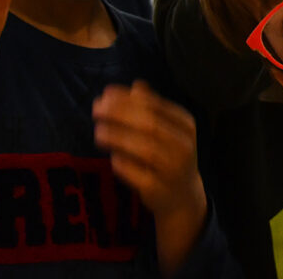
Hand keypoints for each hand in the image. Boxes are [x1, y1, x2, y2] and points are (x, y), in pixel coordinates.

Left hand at [93, 81, 206, 270]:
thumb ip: (152, 108)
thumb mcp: (168, 130)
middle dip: (121, 115)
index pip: (156, 106)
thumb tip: (135, 85)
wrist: (183, 197)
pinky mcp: (159, 190)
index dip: (129, 99)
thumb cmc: (170, 156)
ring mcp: (173, 169)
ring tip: (98, 131)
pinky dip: (125, 164)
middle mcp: (184, 145)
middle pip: (150, 125)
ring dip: (119, 138)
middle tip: (96, 109)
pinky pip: (139, 175)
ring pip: (145, 150)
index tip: (106, 93)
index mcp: (186, 125)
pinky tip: (112, 157)